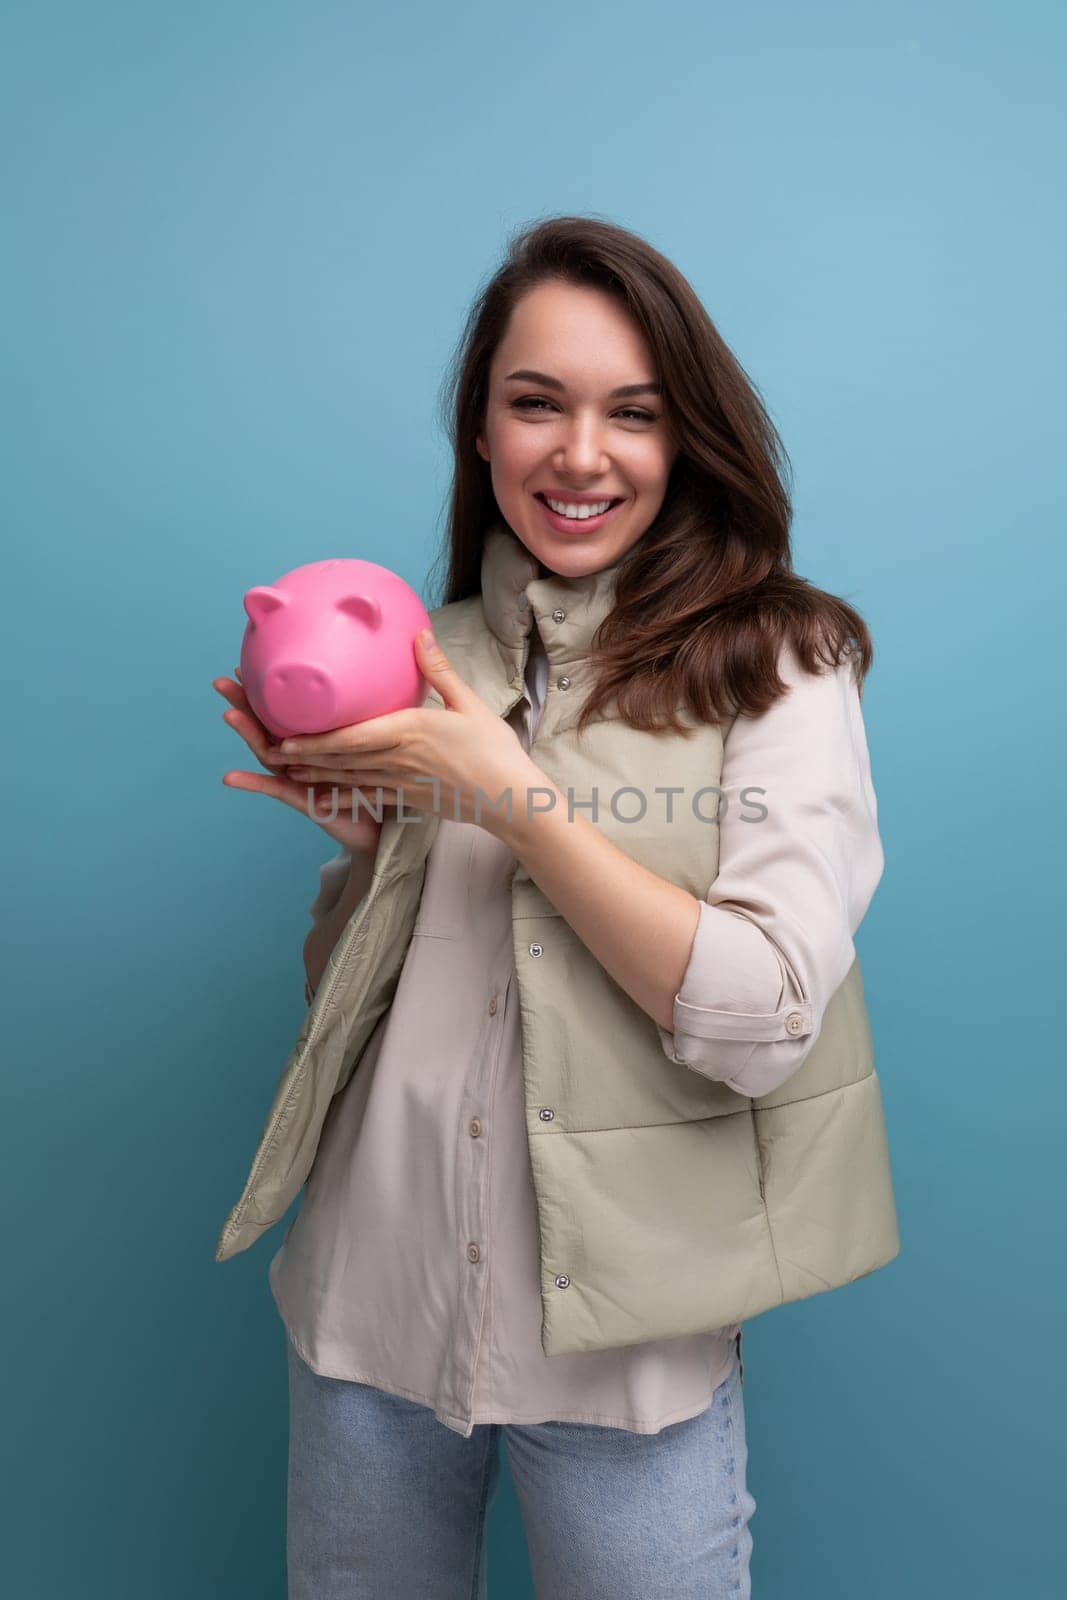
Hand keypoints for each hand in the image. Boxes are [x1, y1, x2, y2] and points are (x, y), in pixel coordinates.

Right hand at [214, 666, 384, 855]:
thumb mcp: (377, 739)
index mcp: (316, 740)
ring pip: (267, 753)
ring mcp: (299, 779)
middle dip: (243, 704)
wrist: (385, 826)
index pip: (287, 709)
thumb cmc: (381, 781)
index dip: (269, 688)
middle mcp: (301, 757)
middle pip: (266, 726)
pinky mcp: (304, 801)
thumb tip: (393, 669)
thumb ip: (372, 711)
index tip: (249, 663)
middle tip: (222, 681)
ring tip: (229, 714)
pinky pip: (276, 790)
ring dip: (246, 734)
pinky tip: (229, 777)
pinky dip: (252, 784)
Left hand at [265, 629, 540, 837]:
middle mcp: (399, 759)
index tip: (286, 738)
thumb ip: (438, 670)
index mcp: (411, 731)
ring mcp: (402, 783)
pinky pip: (368, 797)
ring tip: (286, 769)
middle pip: (343, 759)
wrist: (511, 798)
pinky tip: (322, 797)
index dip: (316, 740)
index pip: (353, 738)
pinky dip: (342, 796)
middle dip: (304, 756)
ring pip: (350, 778)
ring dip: (316, 774)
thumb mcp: (468, 704)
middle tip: (270, 750)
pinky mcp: (409, 798)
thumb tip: (418, 634)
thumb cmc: (494, 751)